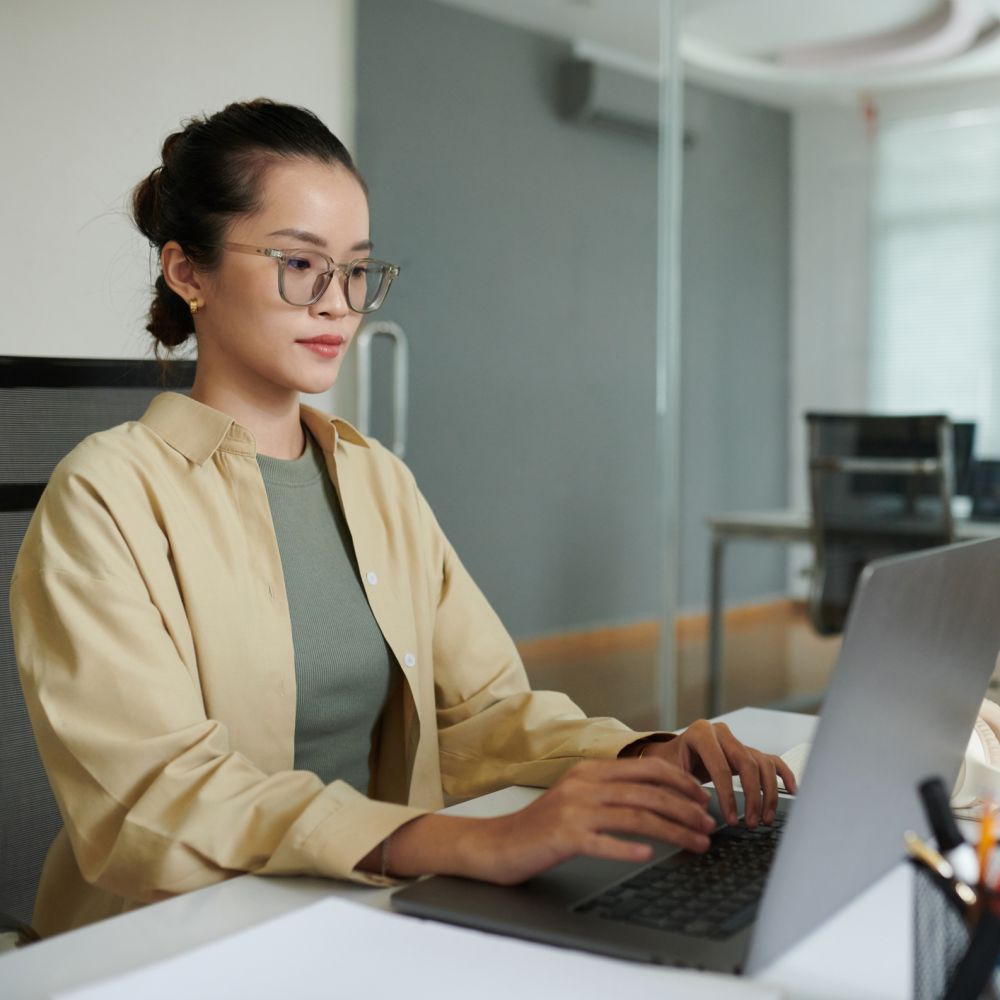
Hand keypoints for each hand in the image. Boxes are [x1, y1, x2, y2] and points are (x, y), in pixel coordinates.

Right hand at [381, 756, 716, 885]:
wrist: (498, 844)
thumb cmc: (542, 826)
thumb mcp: (577, 797)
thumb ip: (611, 792)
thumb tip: (658, 799)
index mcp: (590, 770)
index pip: (646, 768)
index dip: (681, 782)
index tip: (704, 798)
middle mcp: (584, 784)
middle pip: (648, 793)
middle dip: (686, 809)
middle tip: (711, 826)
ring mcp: (573, 809)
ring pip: (635, 816)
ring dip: (673, 831)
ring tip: (697, 844)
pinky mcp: (563, 837)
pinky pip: (603, 841)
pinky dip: (628, 847)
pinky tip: (648, 854)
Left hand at [641, 721, 796, 828]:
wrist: (671, 754)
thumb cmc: (667, 764)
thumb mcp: (666, 774)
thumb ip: (681, 791)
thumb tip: (702, 812)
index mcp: (700, 733)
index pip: (720, 767)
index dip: (728, 796)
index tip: (731, 819)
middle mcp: (721, 733)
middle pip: (747, 763)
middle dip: (752, 797)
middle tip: (751, 822)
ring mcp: (736, 740)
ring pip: (762, 764)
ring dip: (768, 793)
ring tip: (764, 818)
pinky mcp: (747, 750)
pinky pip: (771, 760)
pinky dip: (783, 774)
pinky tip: (792, 790)